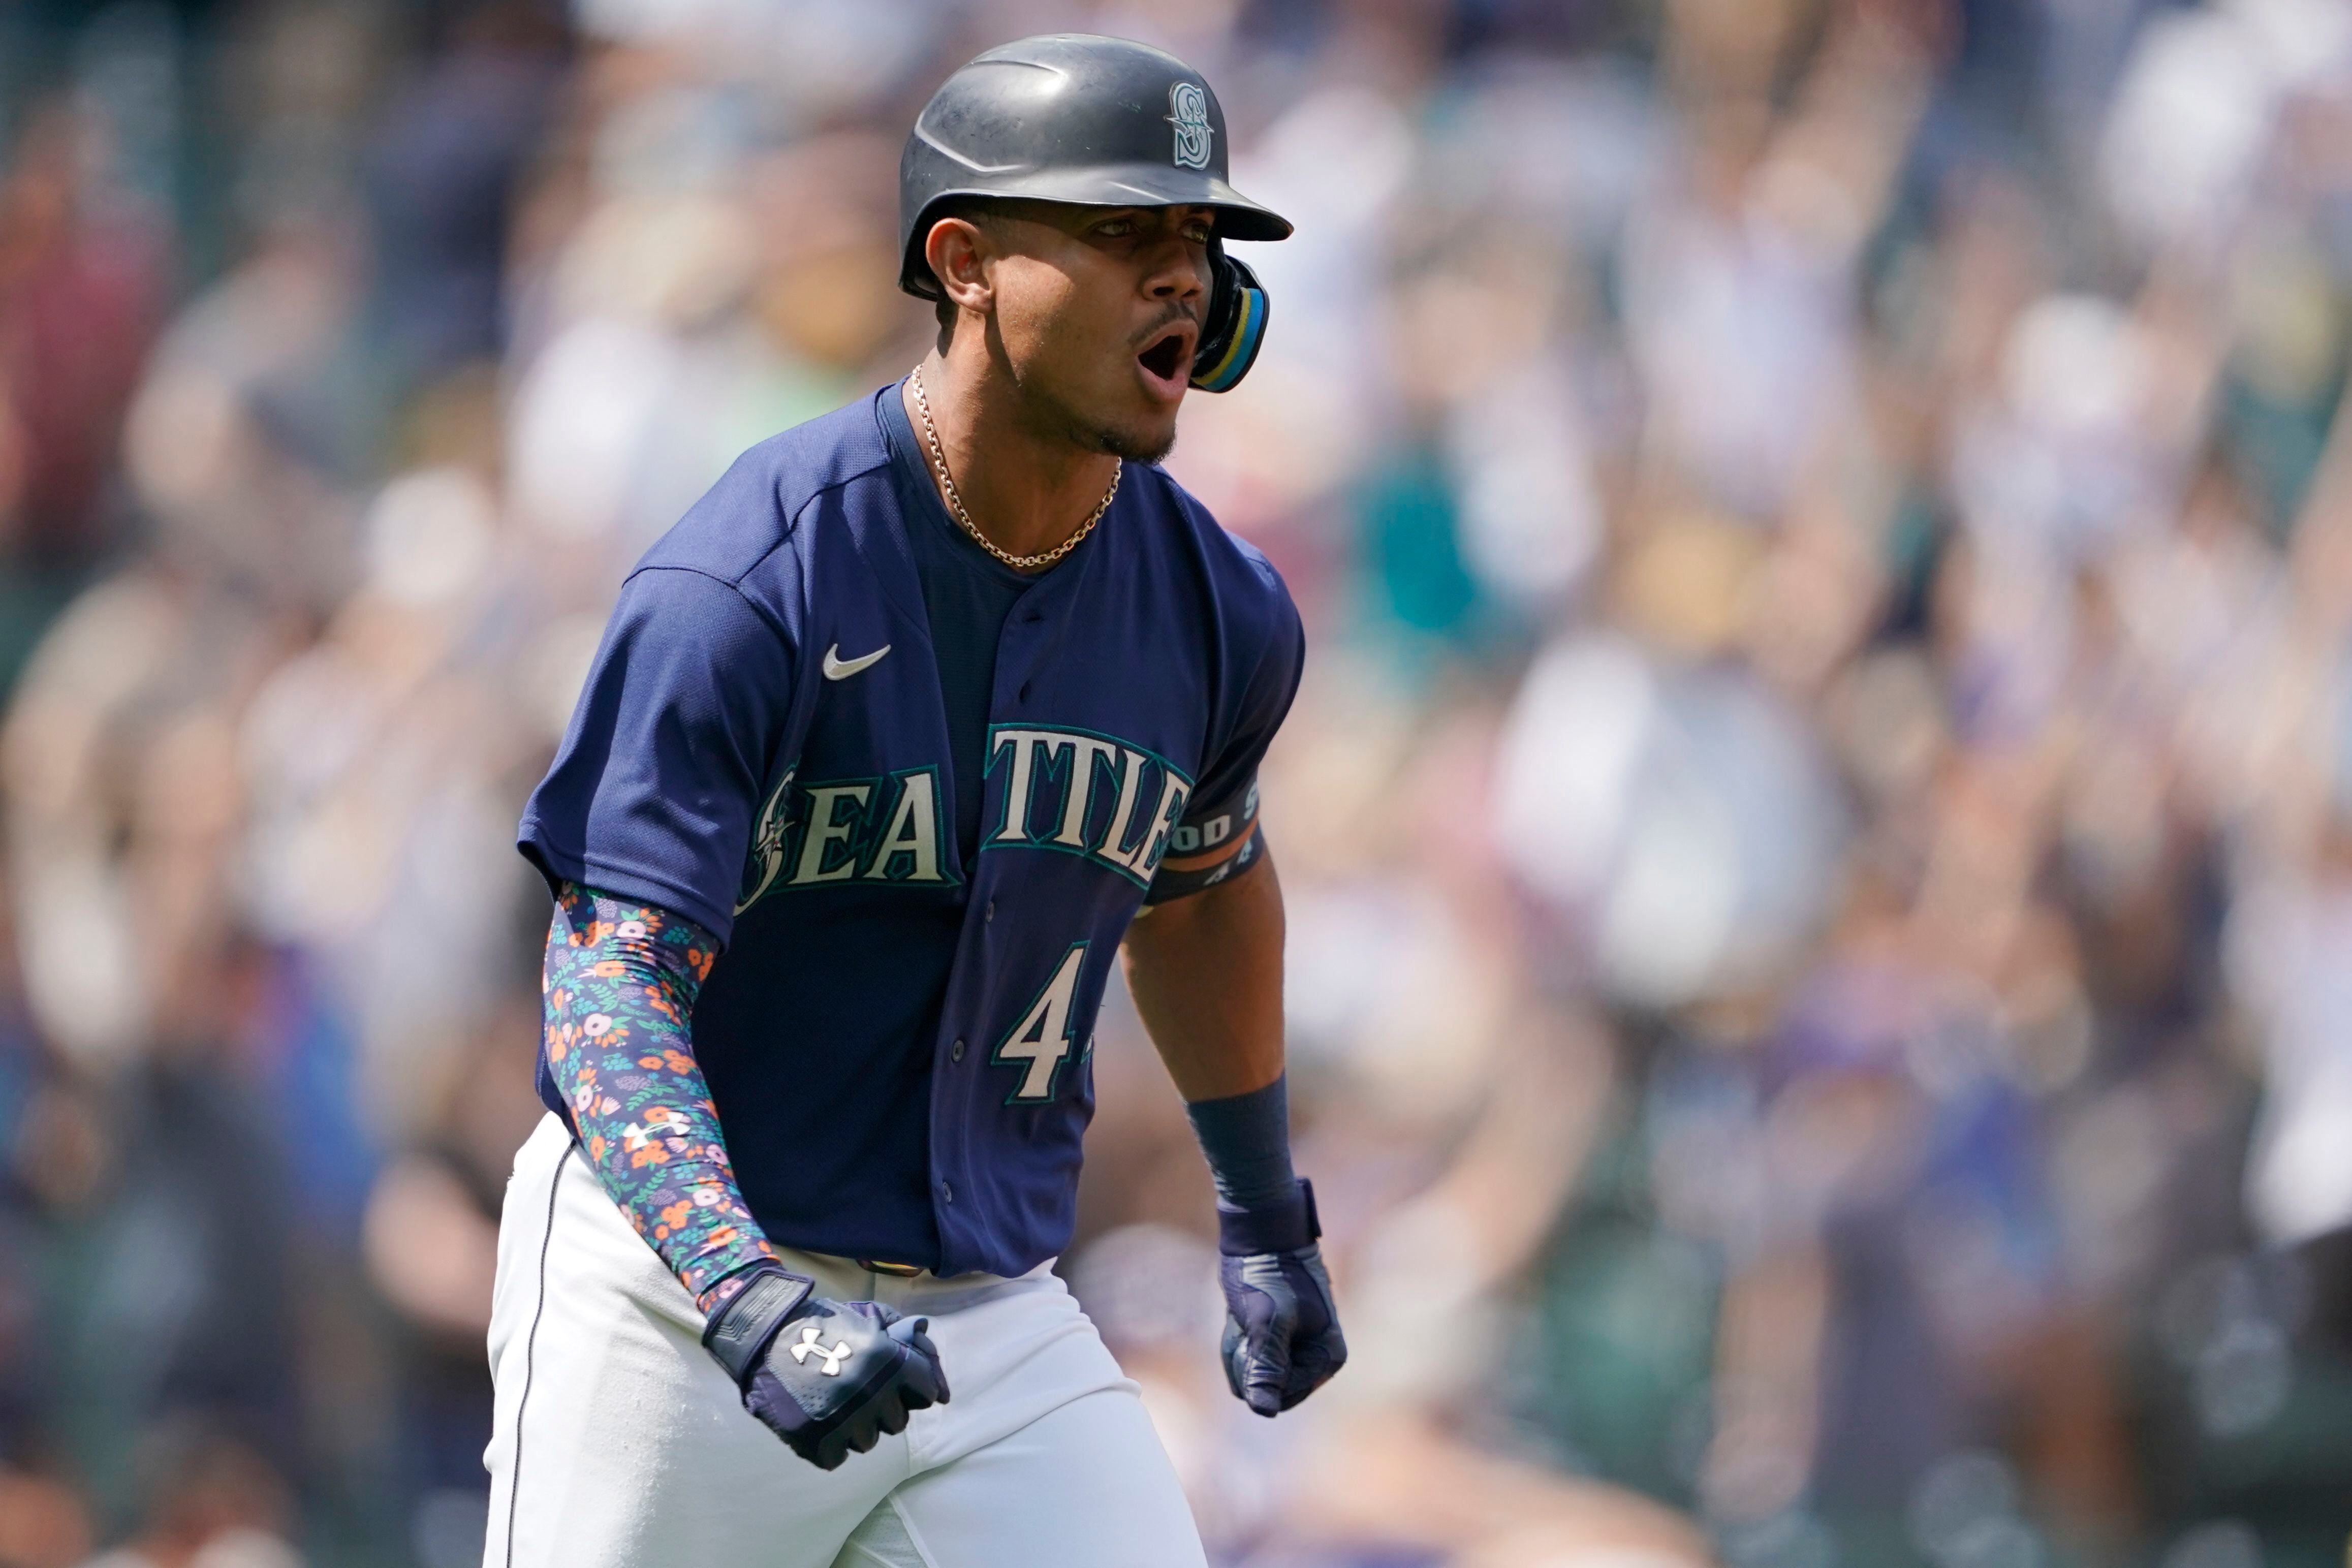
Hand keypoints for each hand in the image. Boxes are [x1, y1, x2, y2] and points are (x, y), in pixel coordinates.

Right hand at [702, 1266, 949, 1469]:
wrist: (763, 1335)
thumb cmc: (824, 1323)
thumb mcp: (874, 1319)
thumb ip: (914, 1347)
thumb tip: (944, 1394)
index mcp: (889, 1361)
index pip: (926, 1392)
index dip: (909, 1385)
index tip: (890, 1378)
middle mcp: (871, 1393)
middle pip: (898, 1421)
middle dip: (882, 1406)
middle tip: (855, 1386)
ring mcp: (843, 1420)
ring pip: (869, 1441)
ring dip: (856, 1425)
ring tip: (832, 1399)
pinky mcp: (817, 1442)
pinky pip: (839, 1457)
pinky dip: (829, 1442)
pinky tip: (816, 1416)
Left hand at [1216, 1180, 1345, 1415]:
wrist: (1262, 1232)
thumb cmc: (1270, 1273)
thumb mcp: (1267, 1321)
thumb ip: (1267, 1365)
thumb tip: (1264, 1411)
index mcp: (1327, 1357)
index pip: (1284, 1396)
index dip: (1260, 1375)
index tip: (1255, 1339)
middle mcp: (1315, 1357)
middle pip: (1267, 1388)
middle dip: (1247, 1360)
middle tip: (1247, 1325)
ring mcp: (1295, 1347)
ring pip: (1253, 1372)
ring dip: (1238, 1347)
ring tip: (1243, 1317)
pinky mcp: (1275, 1336)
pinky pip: (1248, 1356)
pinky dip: (1237, 1339)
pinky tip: (1238, 1317)